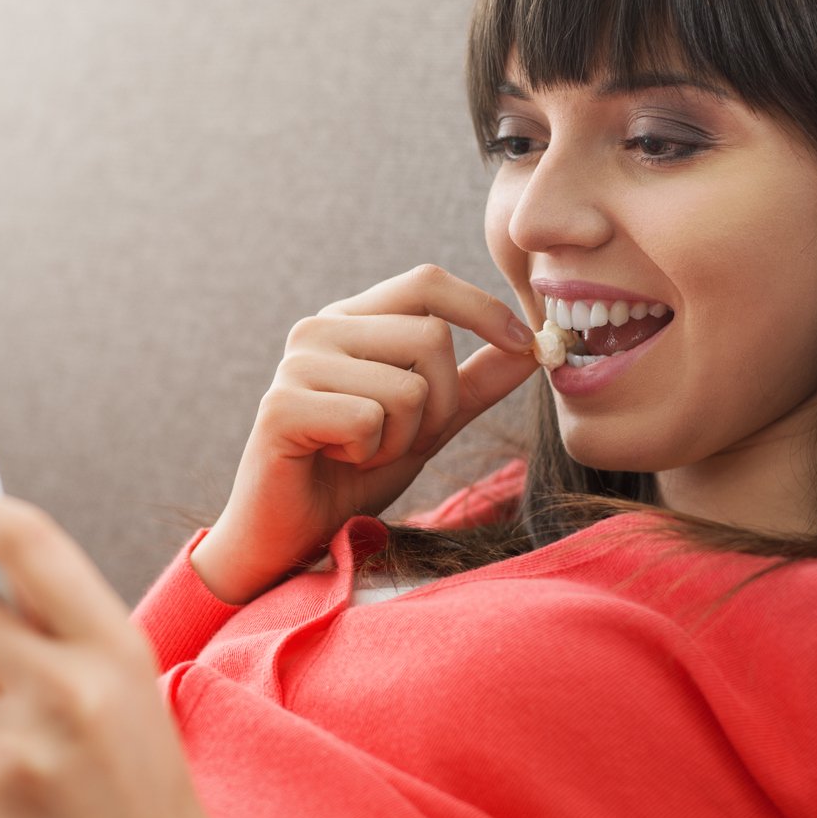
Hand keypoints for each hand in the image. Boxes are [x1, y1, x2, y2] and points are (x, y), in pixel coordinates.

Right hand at [194, 263, 538, 603]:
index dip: (482, 308)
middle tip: (399, 440)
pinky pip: (370, 420)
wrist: (289, 534)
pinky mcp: (282, 406)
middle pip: (431, 336)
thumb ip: (474, 383)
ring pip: (408, 387)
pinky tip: (334, 462)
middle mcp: (320, 329)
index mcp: (352, 321)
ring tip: (360, 453)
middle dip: (440, 404)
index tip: (524, 343)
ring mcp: (297, 364)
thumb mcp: (428, 423)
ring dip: (402, 439)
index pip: (426, 283)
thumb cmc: (351, 475)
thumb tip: (533, 346)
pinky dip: (369, 456)